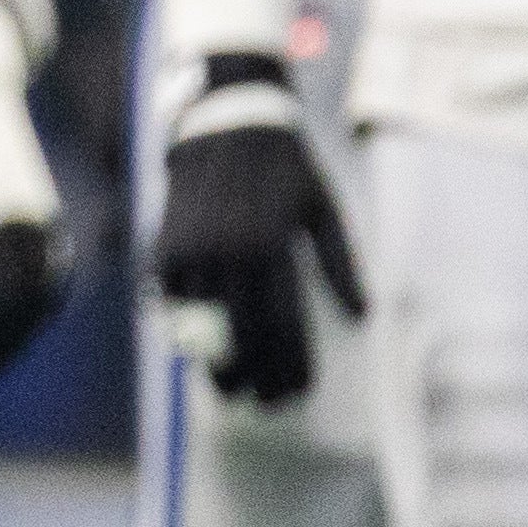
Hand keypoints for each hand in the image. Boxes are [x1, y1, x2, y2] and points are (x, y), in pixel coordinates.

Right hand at [154, 66, 362, 404]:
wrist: (225, 121)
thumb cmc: (286, 167)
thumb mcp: (325, 209)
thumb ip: (342, 265)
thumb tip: (362, 319)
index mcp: (275, 245)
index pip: (285, 325)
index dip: (292, 367)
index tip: (297, 396)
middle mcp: (231, 250)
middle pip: (242, 334)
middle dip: (254, 377)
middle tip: (263, 405)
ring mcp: (193, 246)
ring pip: (201, 321)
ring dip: (212, 361)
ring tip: (227, 387)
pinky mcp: (165, 240)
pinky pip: (169, 295)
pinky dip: (179, 321)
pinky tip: (192, 342)